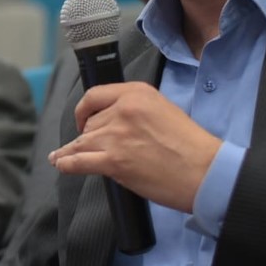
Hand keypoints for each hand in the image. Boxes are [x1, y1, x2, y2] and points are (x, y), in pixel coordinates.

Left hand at [48, 82, 220, 212]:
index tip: (83, 120)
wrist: (206, 172)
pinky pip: (78, 161)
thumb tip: (113, 122)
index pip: (95, 95)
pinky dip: (66, 163)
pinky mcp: (113, 161)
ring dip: (72, 151)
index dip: (84, 110)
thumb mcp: (163, 110)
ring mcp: (116, 135)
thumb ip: (136, 110)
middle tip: (90, 148)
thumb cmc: (191, 146)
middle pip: (90, 123)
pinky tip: (60, 164)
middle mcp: (123, 110)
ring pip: (81, 142)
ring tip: (59, 157)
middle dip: (88, 136)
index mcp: (137, 93)